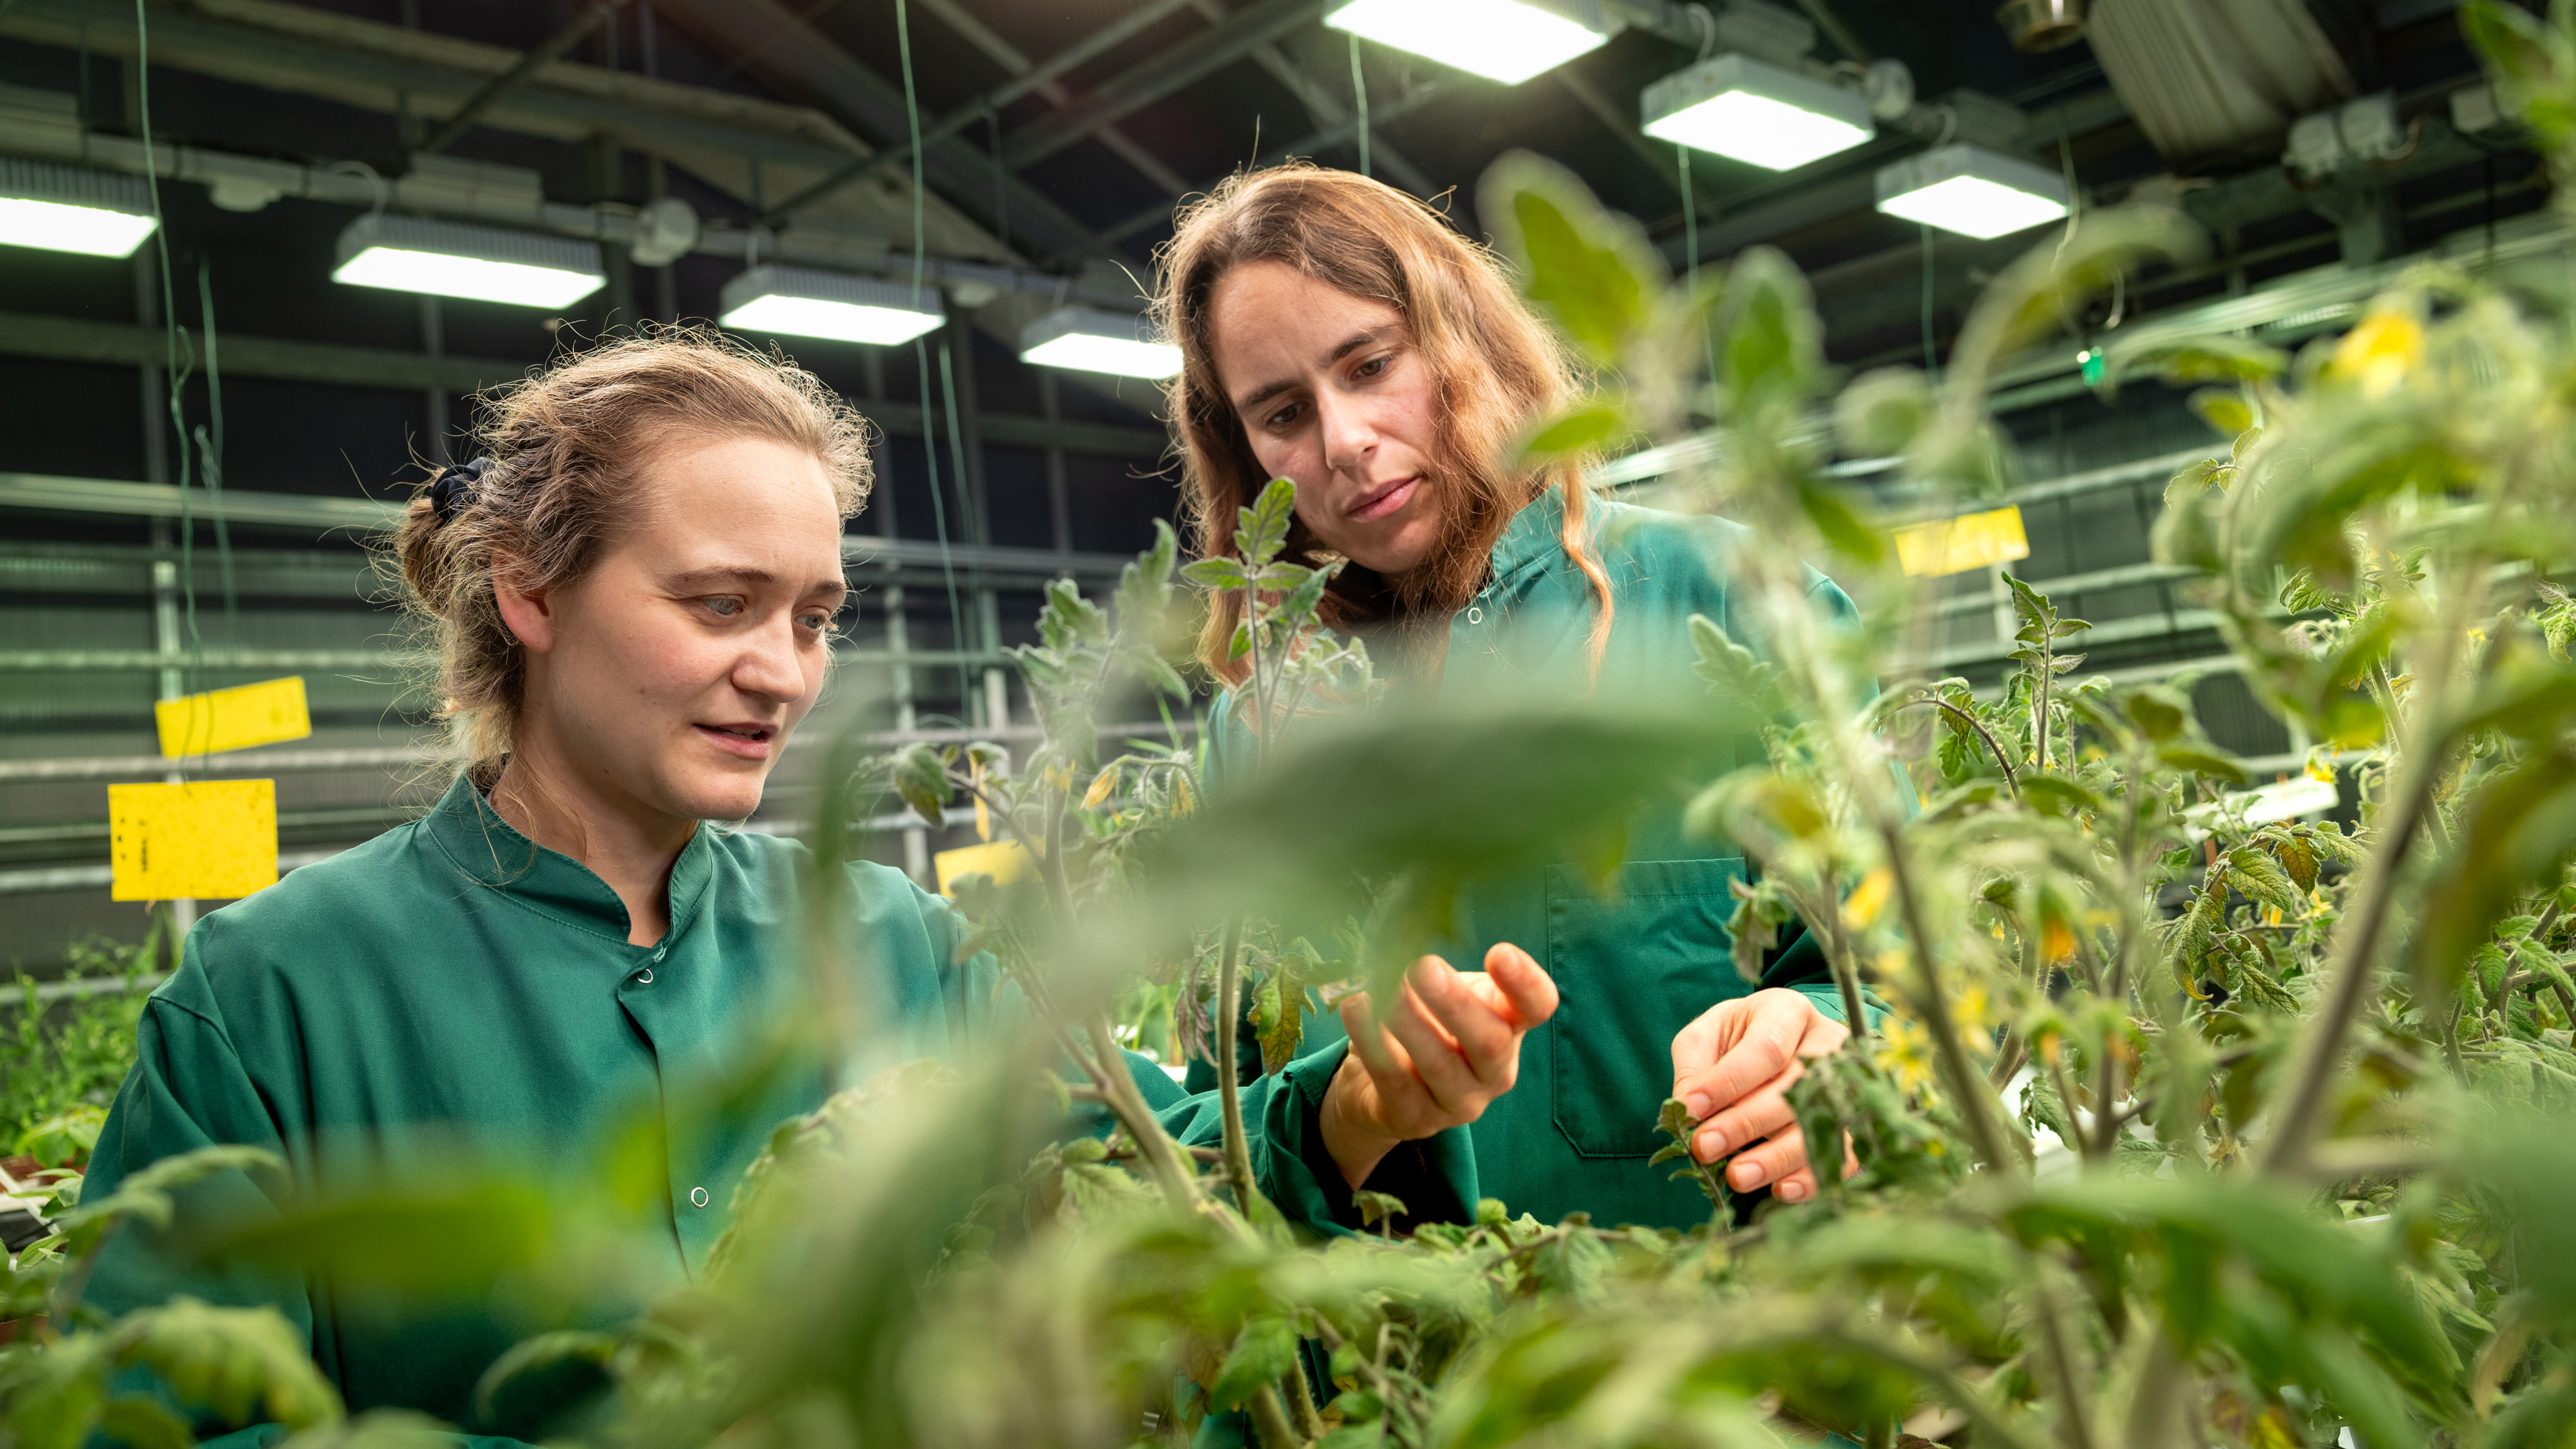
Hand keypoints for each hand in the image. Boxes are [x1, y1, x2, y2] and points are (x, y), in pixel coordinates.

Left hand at [1319, 943, 1558, 1188]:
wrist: (1380, 1085)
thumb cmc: (1426, 1023)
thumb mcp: (1446, 992)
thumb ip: (1443, 970)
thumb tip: (1409, 933)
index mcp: (1511, 1027)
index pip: (1538, 1007)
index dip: (1525, 982)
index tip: (1498, 952)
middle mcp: (1495, 1071)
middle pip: (1490, 1043)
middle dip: (1455, 1004)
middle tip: (1422, 968)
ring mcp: (1459, 1103)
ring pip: (1439, 1065)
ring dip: (1409, 1022)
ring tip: (1382, 989)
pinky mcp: (1416, 1120)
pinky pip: (1394, 1080)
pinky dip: (1373, 1042)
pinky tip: (1355, 1007)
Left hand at [1670, 988, 1858, 1203]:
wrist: (1776, 1043)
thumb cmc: (1736, 1039)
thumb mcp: (1705, 1037)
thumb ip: (1694, 1067)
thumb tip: (1688, 1110)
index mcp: (1787, 1012)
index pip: (1766, 1048)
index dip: (1729, 1081)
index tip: (1692, 1108)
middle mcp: (1826, 1044)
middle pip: (1795, 1088)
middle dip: (1746, 1123)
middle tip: (1706, 1147)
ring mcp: (1846, 1084)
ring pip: (1820, 1124)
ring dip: (1777, 1157)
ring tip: (1737, 1177)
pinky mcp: (1852, 1123)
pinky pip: (1843, 1155)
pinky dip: (1813, 1177)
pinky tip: (1781, 1190)